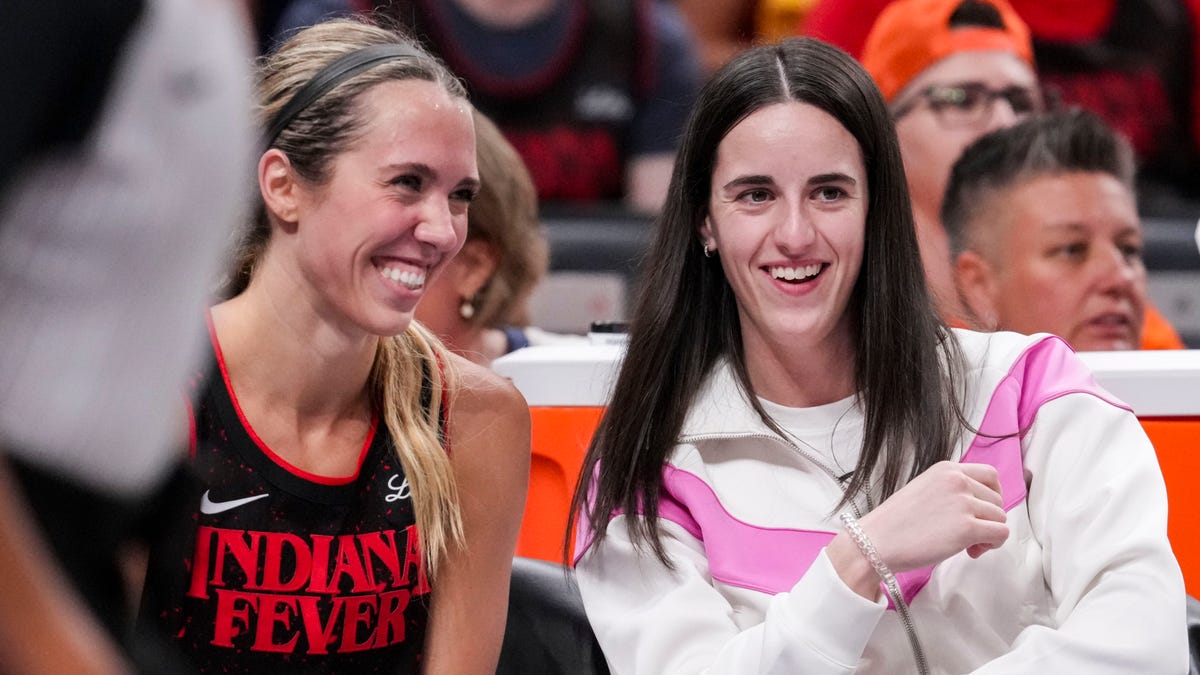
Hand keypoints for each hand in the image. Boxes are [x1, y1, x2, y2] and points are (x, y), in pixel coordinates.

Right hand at [856, 461, 1008, 572]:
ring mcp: (963, 503)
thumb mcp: (924, 489)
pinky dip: (992, 545)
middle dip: (987, 519)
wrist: (876, 541)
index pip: (989, 475)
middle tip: (967, 535)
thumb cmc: (895, 523)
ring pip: (1000, 518)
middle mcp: (957, 480)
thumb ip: (951, 490)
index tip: (983, 511)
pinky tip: (971, 551)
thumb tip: (978, 507)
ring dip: (988, 534)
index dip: (992, 495)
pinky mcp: (967, 527)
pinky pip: (1000, 534)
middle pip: (997, 499)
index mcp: (946, 469)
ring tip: (966, 545)